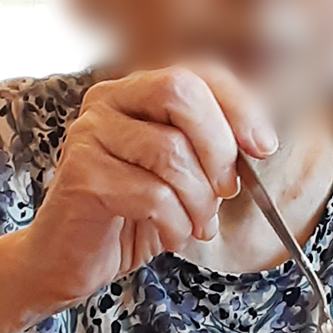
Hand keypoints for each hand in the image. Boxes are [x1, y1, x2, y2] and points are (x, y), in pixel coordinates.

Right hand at [7, 64, 277, 310]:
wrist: (70, 259)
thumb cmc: (131, 215)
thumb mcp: (184, 177)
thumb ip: (213, 152)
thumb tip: (258, 145)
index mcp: (137, 92)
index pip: (197, 74)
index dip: (238, 107)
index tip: (263, 147)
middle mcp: (108, 100)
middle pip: (180, 91)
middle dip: (218, 146)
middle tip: (227, 189)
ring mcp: (89, 134)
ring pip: (170, 151)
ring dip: (199, 199)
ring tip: (197, 224)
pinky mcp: (81, 175)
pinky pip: (152, 194)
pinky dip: (175, 223)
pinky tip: (171, 235)